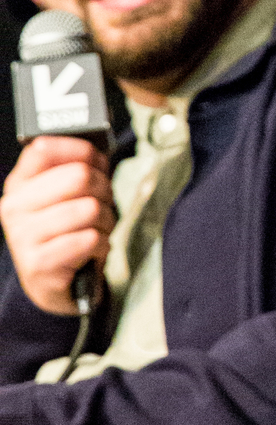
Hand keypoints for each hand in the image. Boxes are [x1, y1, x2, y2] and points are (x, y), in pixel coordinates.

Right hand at [1, 136, 113, 314]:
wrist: (53, 282)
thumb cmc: (68, 230)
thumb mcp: (71, 193)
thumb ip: (80, 164)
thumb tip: (92, 150)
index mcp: (19, 184)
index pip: (45, 149)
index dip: (81, 152)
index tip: (94, 163)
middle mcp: (13, 207)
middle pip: (80, 176)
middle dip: (104, 190)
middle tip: (101, 205)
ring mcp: (22, 236)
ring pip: (90, 208)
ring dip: (106, 221)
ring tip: (96, 230)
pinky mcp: (38, 263)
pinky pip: (90, 239)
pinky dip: (102, 244)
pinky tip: (91, 250)